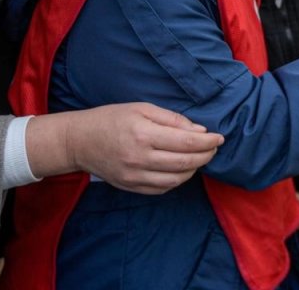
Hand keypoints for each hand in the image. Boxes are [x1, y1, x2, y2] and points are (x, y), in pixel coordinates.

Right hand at [27, 103, 223, 193]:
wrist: (79, 141)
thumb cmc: (111, 118)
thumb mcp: (141, 109)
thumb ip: (172, 119)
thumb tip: (200, 131)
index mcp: (143, 134)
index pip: (186, 142)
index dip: (208, 142)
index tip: (220, 137)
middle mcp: (139, 158)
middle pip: (185, 163)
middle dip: (205, 156)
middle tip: (214, 148)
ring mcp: (134, 176)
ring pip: (176, 180)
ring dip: (194, 170)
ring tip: (200, 158)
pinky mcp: (130, 187)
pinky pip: (162, 189)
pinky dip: (177, 181)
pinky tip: (182, 169)